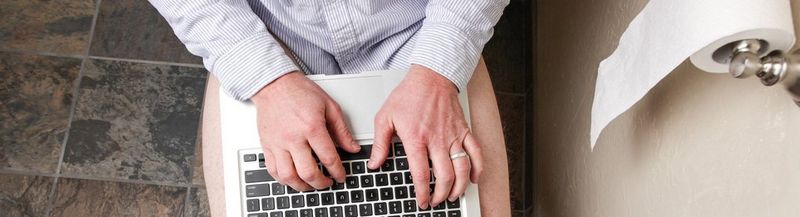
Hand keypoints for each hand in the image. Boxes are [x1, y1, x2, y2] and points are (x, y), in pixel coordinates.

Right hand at [251, 71, 359, 190]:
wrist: (274, 84)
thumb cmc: (300, 91)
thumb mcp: (329, 106)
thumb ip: (342, 130)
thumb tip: (353, 147)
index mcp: (312, 127)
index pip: (328, 158)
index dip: (338, 172)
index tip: (341, 176)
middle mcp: (293, 138)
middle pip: (308, 172)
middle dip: (321, 183)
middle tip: (327, 183)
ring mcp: (278, 143)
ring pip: (288, 176)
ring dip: (302, 186)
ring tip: (310, 185)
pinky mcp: (267, 145)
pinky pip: (272, 170)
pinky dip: (283, 180)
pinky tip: (292, 178)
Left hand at [368, 65, 483, 208]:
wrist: (431, 77)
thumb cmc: (408, 95)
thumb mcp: (385, 117)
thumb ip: (380, 143)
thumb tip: (374, 163)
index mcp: (416, 137)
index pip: (421, 173)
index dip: (422, 192)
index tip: (421, 201)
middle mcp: (437, 139)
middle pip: (445, 176)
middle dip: (441, 194)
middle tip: (436, 201)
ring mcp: (453, 135)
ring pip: (462, 168)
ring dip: (459, 187)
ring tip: (453, 196)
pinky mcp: (464, 130)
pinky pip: (476, 152)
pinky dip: (477, 168)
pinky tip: (473, 179)